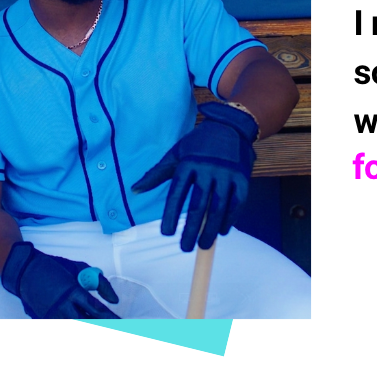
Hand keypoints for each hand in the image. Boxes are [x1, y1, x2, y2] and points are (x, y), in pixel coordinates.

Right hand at [1, 242, 119, 318]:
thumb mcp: (80, 268)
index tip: (122, 323)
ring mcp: (51, 316)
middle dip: (101, 327)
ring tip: (101, 326)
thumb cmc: (55, 267)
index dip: (111, 319)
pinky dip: (73, 325)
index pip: (97, 310)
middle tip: (116, 329)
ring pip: (73, 327)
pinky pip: (62, 327)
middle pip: (86, 323)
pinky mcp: (44, 320)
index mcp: (73, 292)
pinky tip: (80, 322)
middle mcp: (62, 307)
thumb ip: (100, 284)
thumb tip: (115, 300)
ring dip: (88, 326)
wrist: (25, 270)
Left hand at [132, 101, 257, 251]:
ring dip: (211, 230)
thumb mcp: (175, 153)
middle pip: (199, 205)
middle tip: (184, 247)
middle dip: (191, 230)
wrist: (231, 128)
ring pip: (219, 208)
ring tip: (202, 245)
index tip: (167, 233)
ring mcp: (227, 174)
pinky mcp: (242, 178)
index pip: (177, 194)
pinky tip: (222, 232)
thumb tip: (134, 190)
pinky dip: (230, 219)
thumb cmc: (198, 144)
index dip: (172, 215)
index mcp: (188, 163)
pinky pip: (237, 204)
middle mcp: (208, 169)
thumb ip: (156, 174)